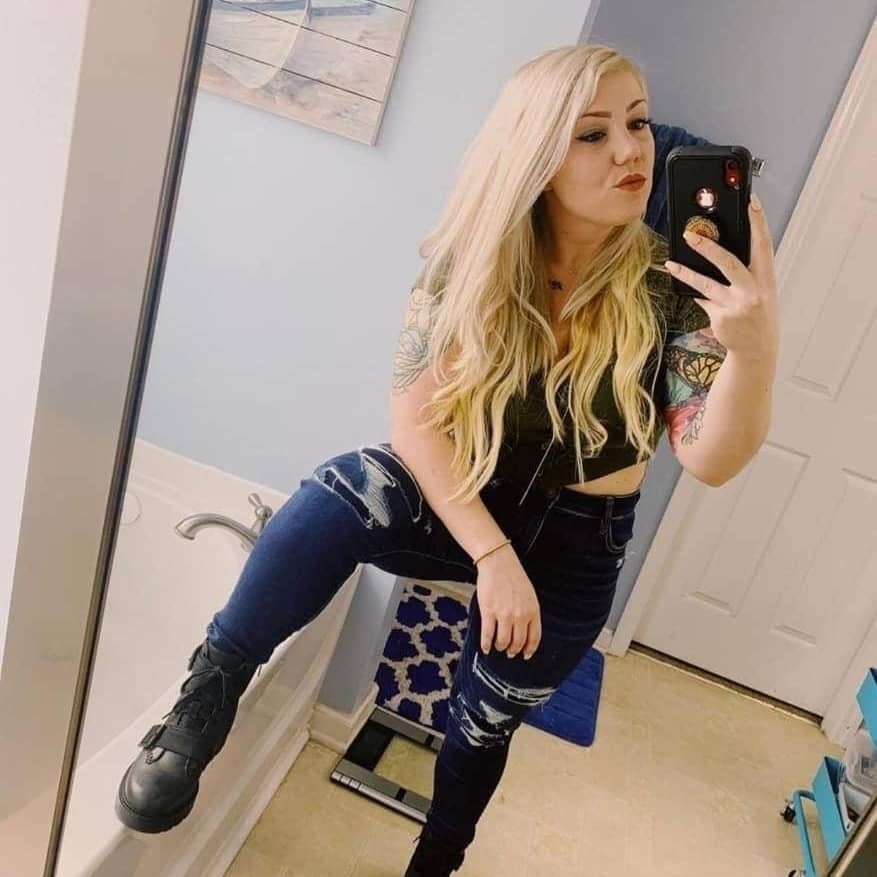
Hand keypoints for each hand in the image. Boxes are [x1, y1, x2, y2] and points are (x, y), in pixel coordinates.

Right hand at [475, 545, 540, 659]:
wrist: (498, 562)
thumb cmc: (513, 576)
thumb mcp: (529, 595)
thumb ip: (529, 612)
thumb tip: (525, 631)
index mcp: (533, 610)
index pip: (534, 638)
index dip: (529, 649)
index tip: (526, 655)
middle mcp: (520, 615)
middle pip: (518, 642)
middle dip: (513, 650)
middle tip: (510, 653)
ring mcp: (504, 615)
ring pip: (503, 642)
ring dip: (500, 647)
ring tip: (498, 647)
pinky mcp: (489, 612)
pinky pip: (488, 635)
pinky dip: (486, 644)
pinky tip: (485, 648)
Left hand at [665, 193, 778, 362]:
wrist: (756, 350)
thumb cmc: (757, 315)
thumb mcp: (760, 292)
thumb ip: (747, 273)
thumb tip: (718, 250)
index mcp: (767, 280)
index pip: (764, 244)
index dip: (758, 222)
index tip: (750, 201)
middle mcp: (754, 291)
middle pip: (730, 263)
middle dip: (709, 247)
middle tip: (689, 234)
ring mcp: (736, 306)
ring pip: (707, 284)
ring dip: (687, 273)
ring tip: (672, 264)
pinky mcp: (721, 317)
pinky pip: (703, 300)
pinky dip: (696, 294)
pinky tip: (690, 289)